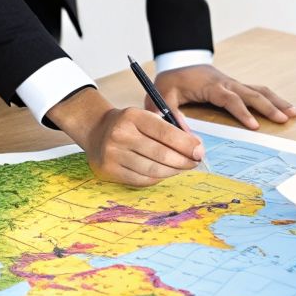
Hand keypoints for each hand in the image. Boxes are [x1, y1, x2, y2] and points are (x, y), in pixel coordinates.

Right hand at [46, 87, 204, 186]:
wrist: (96, 130)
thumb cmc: (130, 124)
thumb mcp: (147, 116)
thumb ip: (172, 127)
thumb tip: (195, 147)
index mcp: (132, 116)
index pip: (165, 131)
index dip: (186, 144)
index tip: (199, 151)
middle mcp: (120, 134)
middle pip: (161, 154)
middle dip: (183, 160)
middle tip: (194, 162)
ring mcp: (112, 154)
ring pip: (152, 170)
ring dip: (172, 171)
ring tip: (181, 168)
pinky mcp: (109, 170)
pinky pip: (141, 180)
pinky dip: (157, 178)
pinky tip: (164, 173)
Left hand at [154, 64, 295, 130]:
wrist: (178, 60)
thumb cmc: (171, 79)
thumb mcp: (164, 95)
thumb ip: (171, 114)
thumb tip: (183, 134)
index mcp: (211, 86)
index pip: (230, 99)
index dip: (243, 112)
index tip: (255, 126)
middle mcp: (226, 83)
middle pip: (252, 94)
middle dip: (269, 107)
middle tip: (285, 119)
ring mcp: (233, 83)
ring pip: (259, 90)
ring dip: (276, 101)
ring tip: (294, 112)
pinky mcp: (236, 86)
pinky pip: (257, 90)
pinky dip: (271, 98)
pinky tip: (284, 106)